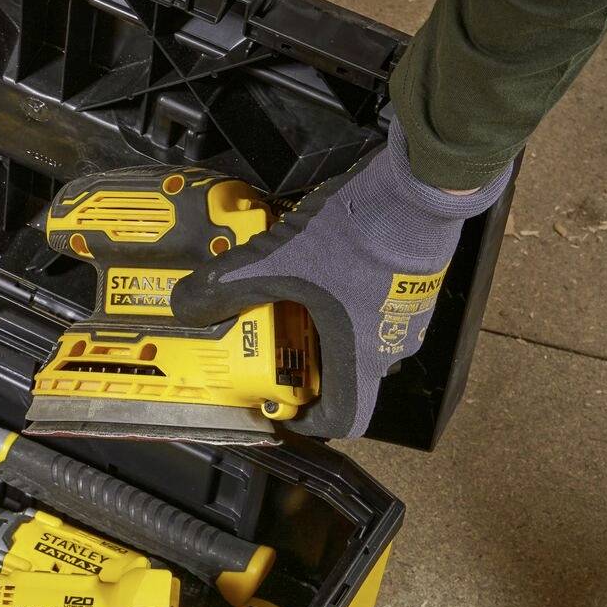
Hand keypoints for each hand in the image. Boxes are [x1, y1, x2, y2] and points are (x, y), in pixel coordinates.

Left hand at [164, 122, 510, 438]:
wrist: (420, 185)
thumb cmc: (360, 233)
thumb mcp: (279, 260)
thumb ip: (230, 285)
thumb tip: (186, 304)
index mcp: (360, 355)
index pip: (344, 418)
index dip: (311, 422)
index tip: (284, 406)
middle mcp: (390, 345)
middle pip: (343, 377)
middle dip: (303, 368)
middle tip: (270, 346)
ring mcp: (405, 315)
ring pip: (358, 341)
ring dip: (322, 332)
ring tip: (287, 303)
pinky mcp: (412, 285)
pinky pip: (373, 310)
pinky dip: (343, 304)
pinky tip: (319, 272)